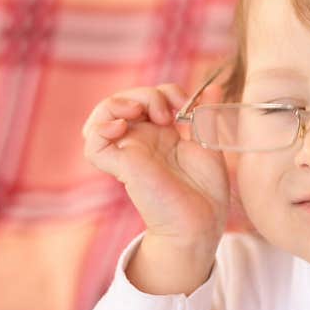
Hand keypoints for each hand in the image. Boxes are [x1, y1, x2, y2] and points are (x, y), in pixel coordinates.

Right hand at [82, 81, 229, 250]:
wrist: (201, 222)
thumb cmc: (207, 192)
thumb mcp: (209, 144)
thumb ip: (207, 117)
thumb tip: (215, 87)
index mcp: (162, 134)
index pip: (148, 97)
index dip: (166, 91)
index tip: (188, 105)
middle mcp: (142, 140)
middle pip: (124, 100)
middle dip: (146, 94)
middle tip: (168, 114)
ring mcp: (130, 152)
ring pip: (101, 116)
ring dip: (119, 103)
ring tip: (140, 112)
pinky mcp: (122, 167)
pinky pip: (94, 145)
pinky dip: (101, 128)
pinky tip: (121, 126)